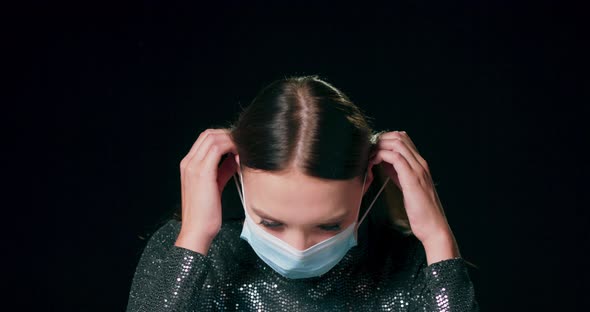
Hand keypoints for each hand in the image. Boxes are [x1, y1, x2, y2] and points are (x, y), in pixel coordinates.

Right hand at [175, 128, 237, 254]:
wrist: (197, 230)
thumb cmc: (206, 213)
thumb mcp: (215, 185)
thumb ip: (223, 170)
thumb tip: (235, 159)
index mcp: (189, 165)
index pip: (205, 138)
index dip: (224, 137)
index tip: (238, 144)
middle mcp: (189, 162)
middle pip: (209, 134)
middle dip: (228, 135)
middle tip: (243, 144)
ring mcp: (193, 166)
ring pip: (213, 138)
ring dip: (231, 140)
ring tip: (243, 150)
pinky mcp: (202, 172)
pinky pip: (217, 149)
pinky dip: (231, 148)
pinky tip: (240, 157)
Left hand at [370, 131, 459, 262]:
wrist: (434, 227)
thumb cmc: (421, 211)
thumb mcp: (407, 186)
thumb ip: (398, 172)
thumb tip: (384, 161)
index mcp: (420, 165)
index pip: (403, 139)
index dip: (385, 139)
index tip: (373, 149)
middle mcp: (420, 164)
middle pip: (400, 137)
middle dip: (380, 140)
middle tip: (368, 151)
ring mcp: (418, 170)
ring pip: (398, 144)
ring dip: (380, 147)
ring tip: (369, 157)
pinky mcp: (412, 179)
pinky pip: (396, 158)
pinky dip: (381, 156)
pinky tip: (374, 163)